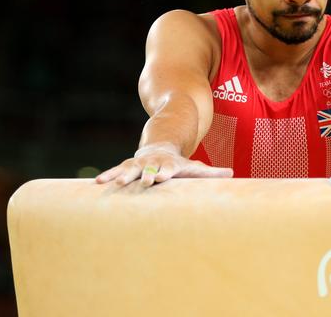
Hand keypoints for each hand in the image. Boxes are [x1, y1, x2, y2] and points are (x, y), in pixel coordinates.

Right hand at [95, 142, 232, 186]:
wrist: (160, 147)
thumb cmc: (179, 164)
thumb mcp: (195, 167)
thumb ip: (211, 173)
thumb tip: (232, 174)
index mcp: (169, 165)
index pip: (168, 169)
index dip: (164, 172)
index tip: (161, 177)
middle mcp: (153, 163)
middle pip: (149, 169)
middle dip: (145, 175)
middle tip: (142, 181)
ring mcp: (139, 164)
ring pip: (130, 169)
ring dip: (123, 176)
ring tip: (115, 184)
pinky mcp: (128, 167)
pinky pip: (116, 171)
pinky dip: (108, 175)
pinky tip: (97, 183)